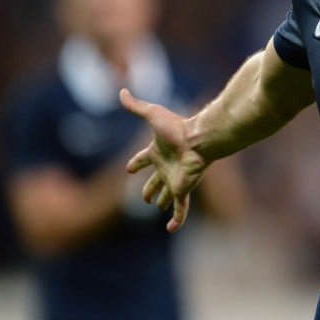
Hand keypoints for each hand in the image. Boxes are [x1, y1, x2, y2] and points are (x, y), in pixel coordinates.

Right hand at [119, 88, 207, 231]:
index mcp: (157, 151)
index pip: (142, 159)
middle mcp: (166, 166)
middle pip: (154, 180)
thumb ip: (136, 105)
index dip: (135, 164)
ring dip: (160, 201)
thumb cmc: (177, 127)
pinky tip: (171, 229)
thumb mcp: (152, 113)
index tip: (128, 168)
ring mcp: (174, 179)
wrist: (199, 140)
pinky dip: (176, 219)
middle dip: (148, 188)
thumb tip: (120, 90)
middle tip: (144, 197)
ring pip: (165, 195)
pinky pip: (180, 209)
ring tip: (156, 206)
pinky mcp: (182, 189)